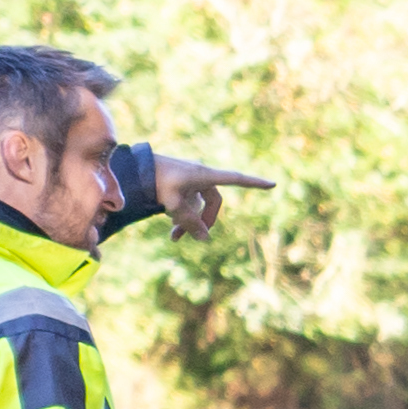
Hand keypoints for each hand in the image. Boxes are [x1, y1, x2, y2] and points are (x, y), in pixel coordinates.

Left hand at [148, 148, 279, 242]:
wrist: (135, 169)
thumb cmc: (155, 182)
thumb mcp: (173, 205)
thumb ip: (189, 223)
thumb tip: (204, 238)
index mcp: (205, 175)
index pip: (236, 179)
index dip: (254, 183)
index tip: (272, 184)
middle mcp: (201, 175)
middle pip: (214, 202)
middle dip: (205, 221)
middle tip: (194, 237)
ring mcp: (191, 179)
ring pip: (199, 204)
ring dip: (190, 222)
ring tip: (174, 237)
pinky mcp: (181, 182)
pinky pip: (189, 201)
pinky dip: (182, 214)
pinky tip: (170, 227)